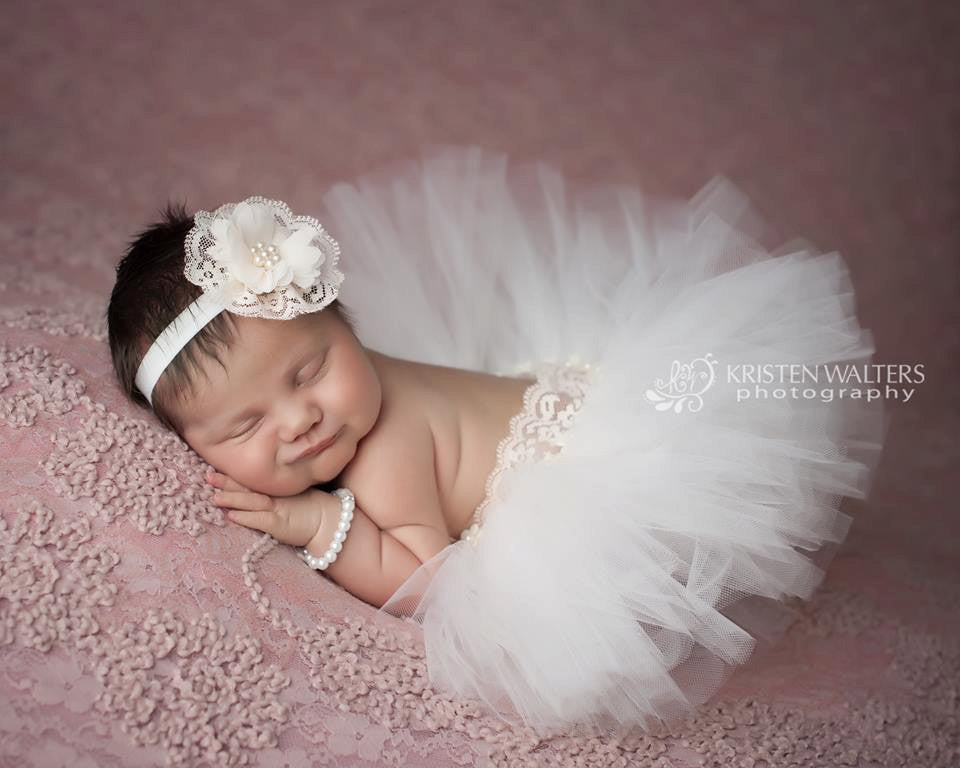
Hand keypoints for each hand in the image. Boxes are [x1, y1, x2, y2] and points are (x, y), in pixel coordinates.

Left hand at [206, 469, 329, 547]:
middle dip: (228, 482)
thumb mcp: (291, 494)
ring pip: (251, 502)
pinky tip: (231, 516)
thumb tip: (250, 487)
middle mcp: (275, 497)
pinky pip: (260, 520)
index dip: (234, 475)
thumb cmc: (310, 508)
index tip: (215, 468)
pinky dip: (246, 518)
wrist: (330, 522)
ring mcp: (278, 510)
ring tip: (215, 497)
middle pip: (248, 488)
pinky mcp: (279, 525)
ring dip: (232, 499)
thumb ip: (273, 490)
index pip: (252, 480)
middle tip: (209, 476)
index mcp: (276, 489)